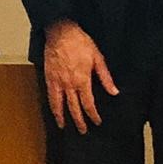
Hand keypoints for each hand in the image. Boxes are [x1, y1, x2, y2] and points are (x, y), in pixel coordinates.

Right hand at [41, 19, 117, 133]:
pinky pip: (49, 95)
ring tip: (63, 126)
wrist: (61, 33)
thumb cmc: (79, 42)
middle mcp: (69, 84)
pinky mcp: (48, 77)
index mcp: (82, 80)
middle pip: (73, 108)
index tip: (97, 121)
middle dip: (79, 121)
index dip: (93, 115)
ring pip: (58, 104)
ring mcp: (57, 81)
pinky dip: (51, 105)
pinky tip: (53, 109)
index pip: (88, 103)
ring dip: (61, 117)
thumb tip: (114, 91)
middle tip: (83, 131)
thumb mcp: (98, 58)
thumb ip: (105, 77)